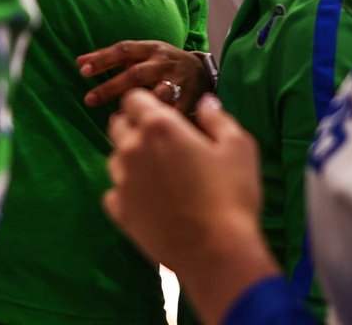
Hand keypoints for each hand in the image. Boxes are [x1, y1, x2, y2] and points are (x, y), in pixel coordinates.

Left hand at [77, 40, 209, 114]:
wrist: (203, 70)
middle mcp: (165, 61)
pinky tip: (145, 133)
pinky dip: (161, 121)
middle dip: (111, 87)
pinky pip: (176, 112)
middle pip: (136, 73)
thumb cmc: (161, 63)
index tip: (83, 71)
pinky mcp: (193, 98)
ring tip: (117, 120)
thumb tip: (79, 63)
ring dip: (139, 107)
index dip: (103, 59)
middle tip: (89, 100)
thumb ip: (112, 58)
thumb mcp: (141, 54)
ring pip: (158, 93)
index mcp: (151, 48)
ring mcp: (180, 80)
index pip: (123, 50)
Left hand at [104, 91, 276, 312]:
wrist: (217, 253)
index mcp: (159, 126)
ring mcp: (123, 181)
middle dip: (132, 126)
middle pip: (117, 125)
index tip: (161, 113)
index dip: (146, 102)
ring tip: (156, 173)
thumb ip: (217, 118)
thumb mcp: (238, 147)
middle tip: (158, 141)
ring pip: (114, 158)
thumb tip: (206, 102)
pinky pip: (113, 192)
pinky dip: (126, 191)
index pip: (133, 98)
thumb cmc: (231, 195)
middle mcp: (133, 148)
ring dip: (129, 159)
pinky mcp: (120, 212)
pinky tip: (148, 199)